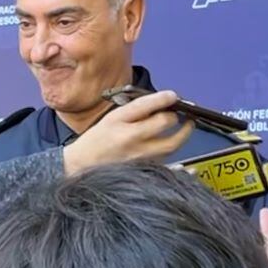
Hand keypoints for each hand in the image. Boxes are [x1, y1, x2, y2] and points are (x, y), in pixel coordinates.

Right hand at [61, 89, 193, 173]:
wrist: (80, 166)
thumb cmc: (96, 141)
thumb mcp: (110, 118)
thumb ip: (134, 111)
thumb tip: (161, 104)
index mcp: (118, 122)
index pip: (146, 105)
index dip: (164, 98)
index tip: (173, 96)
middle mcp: (129, 139)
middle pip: (163, 123)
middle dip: (175, 116)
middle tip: (181, 113)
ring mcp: (138, 157)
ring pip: (170, 145)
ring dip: (182, 134)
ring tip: (186, 127)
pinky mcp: (142, 171)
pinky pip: (167, 165)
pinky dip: (180, 162)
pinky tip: (184, 156)